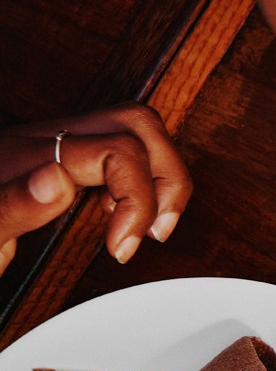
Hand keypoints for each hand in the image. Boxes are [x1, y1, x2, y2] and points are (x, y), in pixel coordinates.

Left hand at [0, 102, 192, 267]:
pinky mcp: (54, 156)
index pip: (117, 148)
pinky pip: (116, 144)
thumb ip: (13, 204)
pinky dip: (139, 178)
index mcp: (26, 155)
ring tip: (150, 222)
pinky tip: (118, 213)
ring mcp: (49, 143)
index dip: (137, 200)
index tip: (120, 248)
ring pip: (133, 127)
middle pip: (136, 122)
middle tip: (153, 230)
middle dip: (165, 177)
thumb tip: (57, 178)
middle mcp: (42, 139)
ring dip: (159, 173)